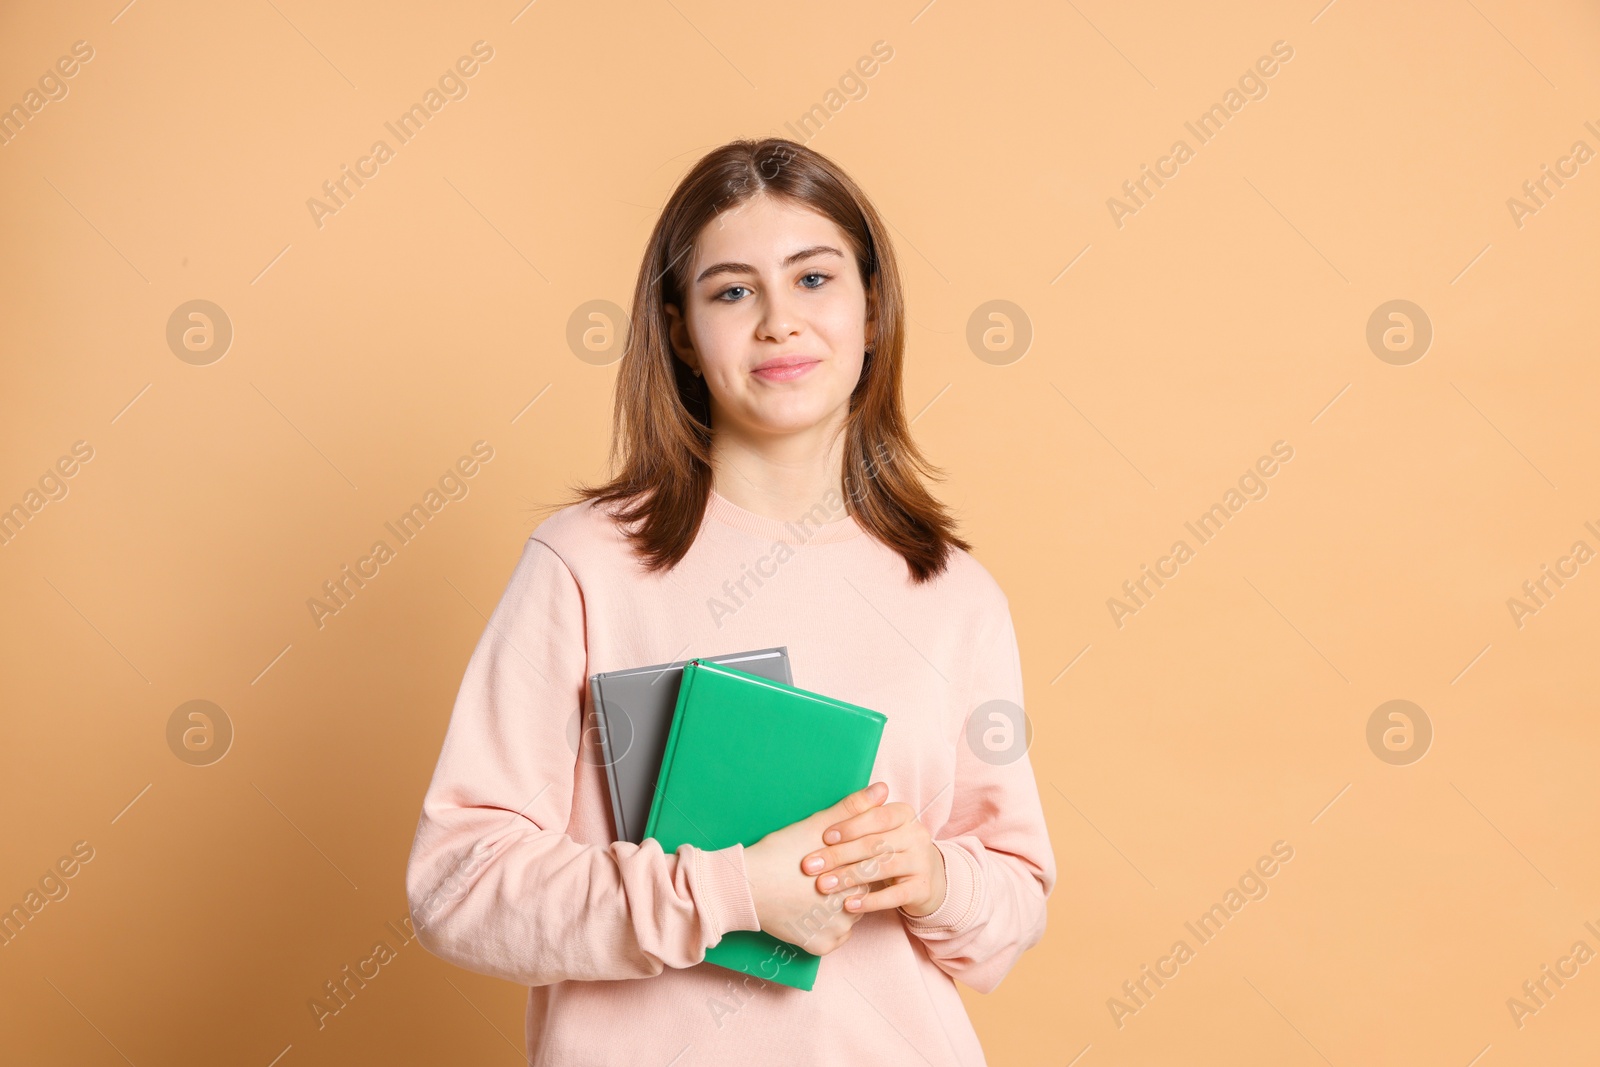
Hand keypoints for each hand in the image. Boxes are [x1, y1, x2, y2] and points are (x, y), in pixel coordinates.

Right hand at [742, 783, 888, 954]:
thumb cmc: (781, 852)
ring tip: (815, 890)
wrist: (745, 885)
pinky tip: (811, 910)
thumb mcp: (817, 825)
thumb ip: (853, 807)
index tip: (832, 856)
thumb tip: (883, 788)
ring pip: (849, 915)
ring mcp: (836, 931)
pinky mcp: (820, 946)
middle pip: (860, 892)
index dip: (852, 860)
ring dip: (839, 905)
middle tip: (818, 874)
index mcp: (857, 877)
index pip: (871, 868)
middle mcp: (852, 909)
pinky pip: (833, 937)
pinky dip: (825, 926)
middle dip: (847, 881)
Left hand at [800, 781, 946, 918]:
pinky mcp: (921, 889)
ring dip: (849, 877)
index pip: (877, 816)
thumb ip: (865, 811)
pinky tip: (848, 904)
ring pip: (882, 868)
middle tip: (810, 866)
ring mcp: (921, 863)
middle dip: (839, 855)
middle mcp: (916, 836)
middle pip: (875, 844)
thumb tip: (877, 787)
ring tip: (823, 885)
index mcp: (904, 815)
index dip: (851, 826)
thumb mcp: (877, 828)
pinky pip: (894, 896)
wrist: (925, 878)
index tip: (824, 837)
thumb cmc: (890, 847)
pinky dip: (870, 901)